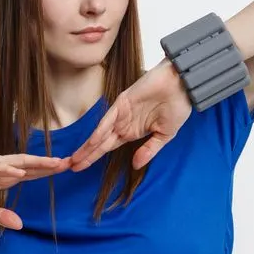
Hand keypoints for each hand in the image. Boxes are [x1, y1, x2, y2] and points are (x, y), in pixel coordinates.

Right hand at [0, 152, 71, 229]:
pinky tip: (20, 170)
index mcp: (3, 178)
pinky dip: (7, 167)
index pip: (31, 173)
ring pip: (17, 161)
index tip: (66, 170)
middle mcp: (0, 168)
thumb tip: (20, 226)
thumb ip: (1, 215)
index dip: (47, 172)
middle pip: (30, 165)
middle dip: (50, 165)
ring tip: (54, 163)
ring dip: (36, 162)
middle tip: (72, 162)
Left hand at [69, 59, 191, 171]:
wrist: (183, 85)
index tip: (79, 168)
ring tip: (74, 159)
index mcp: (131, 132)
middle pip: (99, 143)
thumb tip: (136, 165)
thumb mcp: (165, 135)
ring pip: (100, 133)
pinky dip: (101, 132)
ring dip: (88, 147)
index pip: (108, 147)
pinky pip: (109, 120)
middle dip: (85, 155)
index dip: (93, 157)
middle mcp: (123, 124)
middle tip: (70, 167)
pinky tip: (91, 143)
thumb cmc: (177, 106)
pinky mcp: (122, 103)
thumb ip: (149, 150)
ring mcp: (121, 113)